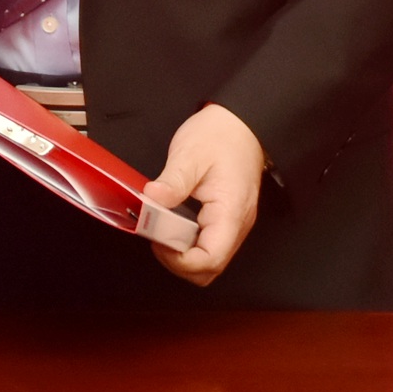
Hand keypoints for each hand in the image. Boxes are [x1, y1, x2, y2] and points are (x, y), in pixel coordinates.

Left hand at [142, 102, 267, 287]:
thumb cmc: (221, 136)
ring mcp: (233, 224)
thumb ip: (172, 181)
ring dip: (183, 254)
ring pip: (209, 260)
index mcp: (231, 212)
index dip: (180, 261)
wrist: (241, 123)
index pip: (210, 259)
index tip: (158, 242)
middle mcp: (237, 225)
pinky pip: (208, 244)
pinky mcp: (225, 219)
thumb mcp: (190, 154)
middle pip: (210, 268)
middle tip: (156, 238)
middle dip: (179, 262)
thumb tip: (152, 199)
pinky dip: (188, 242)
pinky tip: (172, 224)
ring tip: (162, 230)